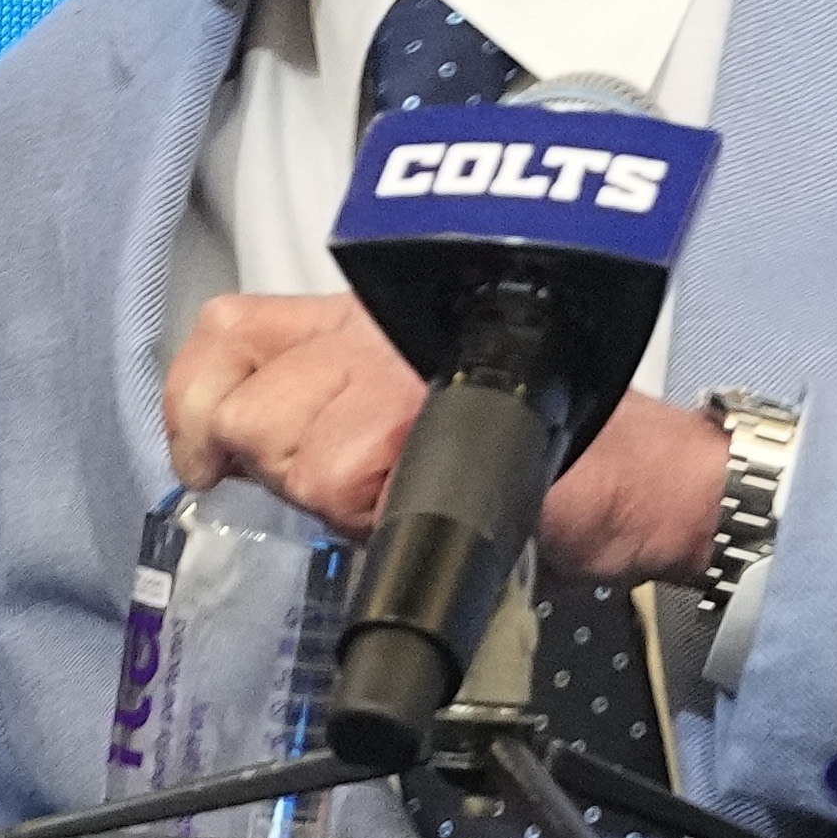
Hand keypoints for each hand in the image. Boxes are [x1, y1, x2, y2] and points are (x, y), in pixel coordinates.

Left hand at [164, 293, 730, 588]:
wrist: (640, 475)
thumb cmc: (547, 445)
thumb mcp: (419, 400)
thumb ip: (332, 407)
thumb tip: (248, 452)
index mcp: (356, 319)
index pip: (228, 331)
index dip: (195, 400)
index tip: (202, 456)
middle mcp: (366, 334)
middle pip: (249, 412)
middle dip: (281, 472)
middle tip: (347, 488)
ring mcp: (395, 377)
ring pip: (294, 458)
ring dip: (335, 500)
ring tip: (398, 498)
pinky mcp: (430, 428)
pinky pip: (349, 487)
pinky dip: (374, 518)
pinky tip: (415, 513)